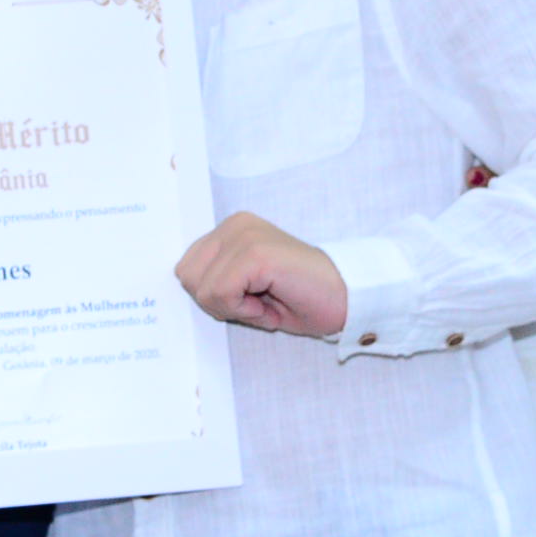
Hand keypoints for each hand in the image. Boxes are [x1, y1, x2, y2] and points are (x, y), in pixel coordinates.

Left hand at [175, 211, 348, 336]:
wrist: (348, 298)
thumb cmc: (302, 298)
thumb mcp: (247, 287)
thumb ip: (218, 279)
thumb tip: (191, 287)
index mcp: (230, 229)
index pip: (187, 269)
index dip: (216, 296)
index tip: (252, 297)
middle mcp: (234, 225)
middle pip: (188, 277)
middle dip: (218, 301)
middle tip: (258, 301)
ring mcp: (244, 236)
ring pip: (202, 288)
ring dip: (234, 308)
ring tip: (268, 300)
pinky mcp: (254, 253)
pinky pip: (221, 294)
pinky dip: (245, 311)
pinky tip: (272, 304)